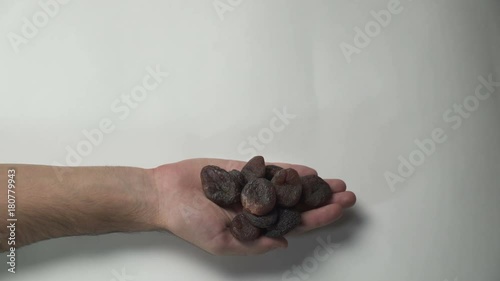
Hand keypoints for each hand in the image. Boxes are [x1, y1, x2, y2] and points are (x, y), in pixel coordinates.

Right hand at [151, 158, 355, 254]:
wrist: (166, 193)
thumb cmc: (189, 222)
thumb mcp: (221, 242)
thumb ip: (253, 243)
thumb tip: (285, 243)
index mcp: (256, 228)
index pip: (295, 224)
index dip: (319, 217)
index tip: (340, 209)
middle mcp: (258, 208)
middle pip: (298, 204)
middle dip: (323, 199)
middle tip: (347, 193)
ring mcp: (252, 187)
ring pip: (288, 186)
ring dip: (312, 184)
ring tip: (335, 182)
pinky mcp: (243, 170)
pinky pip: (270, 169)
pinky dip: (288, 169)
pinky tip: (307, 170)